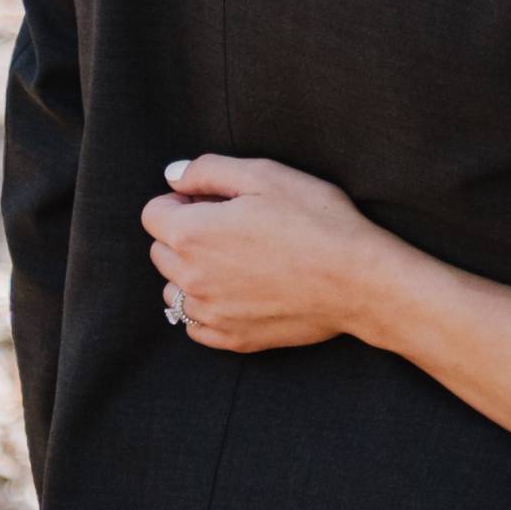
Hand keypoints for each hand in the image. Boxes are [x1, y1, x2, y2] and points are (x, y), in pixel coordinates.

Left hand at [141, 154, 391, 353]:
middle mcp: (191, 278)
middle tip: (230, 225)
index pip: (153, 213)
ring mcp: (210, 313)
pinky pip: (194, 326)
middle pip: (160, 251)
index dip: (181, 200)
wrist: (357, 280)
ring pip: (174, 290)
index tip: (212, 199)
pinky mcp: (231, 339)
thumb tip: (172, 176)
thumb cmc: (317, 220)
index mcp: (193, 233)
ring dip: (191, 272)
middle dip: (183, 234)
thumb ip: (208, 170)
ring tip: (236, 260)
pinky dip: (206, 308)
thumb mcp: (265, 176)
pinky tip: (238, 291)